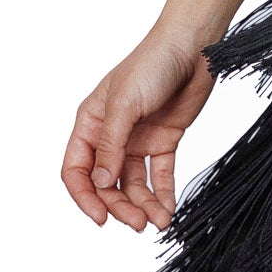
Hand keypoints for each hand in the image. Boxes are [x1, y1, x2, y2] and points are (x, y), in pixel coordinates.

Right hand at [59, 28, 216, 231]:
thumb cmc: (152, 64)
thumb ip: (111, 145)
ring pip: (133, 183)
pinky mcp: (165, 139)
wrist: (193, 47)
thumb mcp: (124, 104)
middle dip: (120, 205)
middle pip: (107, 182)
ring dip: (143, 204)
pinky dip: (163, 193)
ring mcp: (138, 138)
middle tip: (137, 224)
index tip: (101, 218)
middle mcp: (112, 134)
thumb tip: (101, 183)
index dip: (85, 197)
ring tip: (158, 221)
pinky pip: (160, 174)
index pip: (77, 170)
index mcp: (91, 123)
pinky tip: (169, 210)